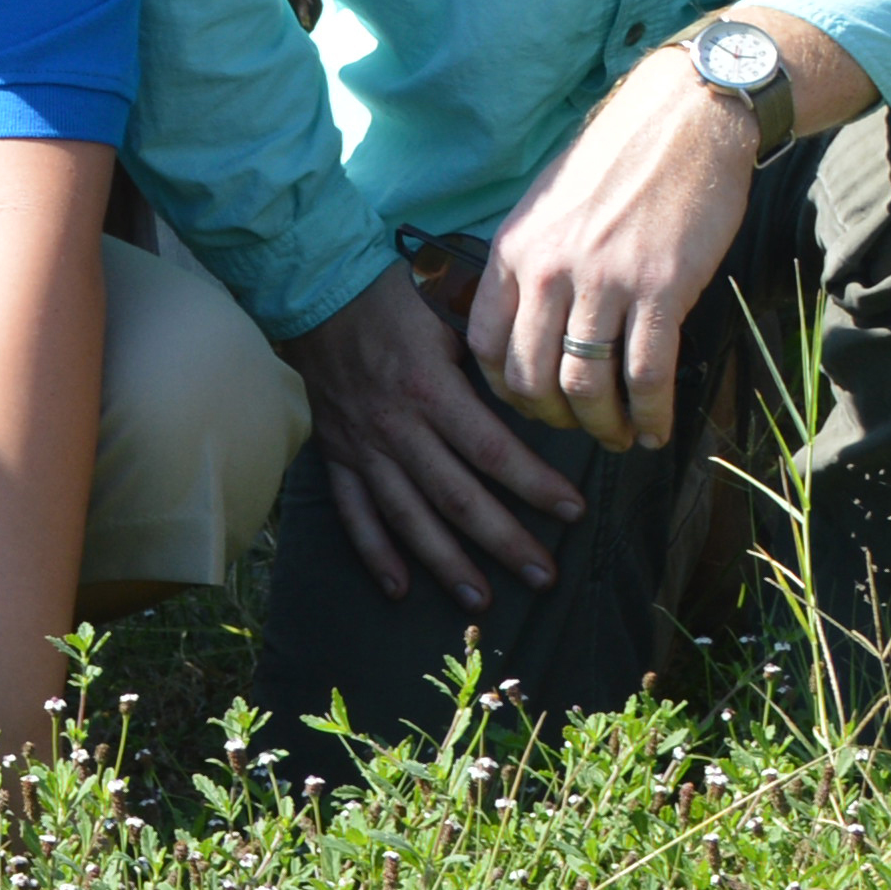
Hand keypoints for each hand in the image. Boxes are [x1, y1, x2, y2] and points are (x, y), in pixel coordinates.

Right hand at [288, 264, 580, 615]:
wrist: (317, 289)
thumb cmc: (393, 296)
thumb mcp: (450, 312)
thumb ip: (490, 355)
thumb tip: (542, 388)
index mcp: (430, 390)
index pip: (491, 451)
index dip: (535, 485)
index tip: (574, 511)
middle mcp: (396, 428)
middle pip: (457, 497)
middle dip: (504, 541)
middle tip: (544, 576)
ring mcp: (363, 447)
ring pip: (408, 517)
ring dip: (446, 562)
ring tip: (482, 600)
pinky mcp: (335, 454)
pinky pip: (353, 512)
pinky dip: (374, 553)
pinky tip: (400, 588)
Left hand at [468, 52, 758, 452]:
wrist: (683, 119)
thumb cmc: (616, 163)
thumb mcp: (545, 206)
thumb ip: (530, 263)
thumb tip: (524, 323)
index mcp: (513, 250)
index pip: (484, 345)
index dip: (507, 390)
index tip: (534, 403)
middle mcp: (549, 269)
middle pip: (531, 378)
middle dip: (554, 419)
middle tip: (580, 429)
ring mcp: (604, 280)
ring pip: (587, 385)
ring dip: (603, 426)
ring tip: (622, 438)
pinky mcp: (662, 286)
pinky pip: (646, 373)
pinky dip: (651, 414)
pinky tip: (659, 429)